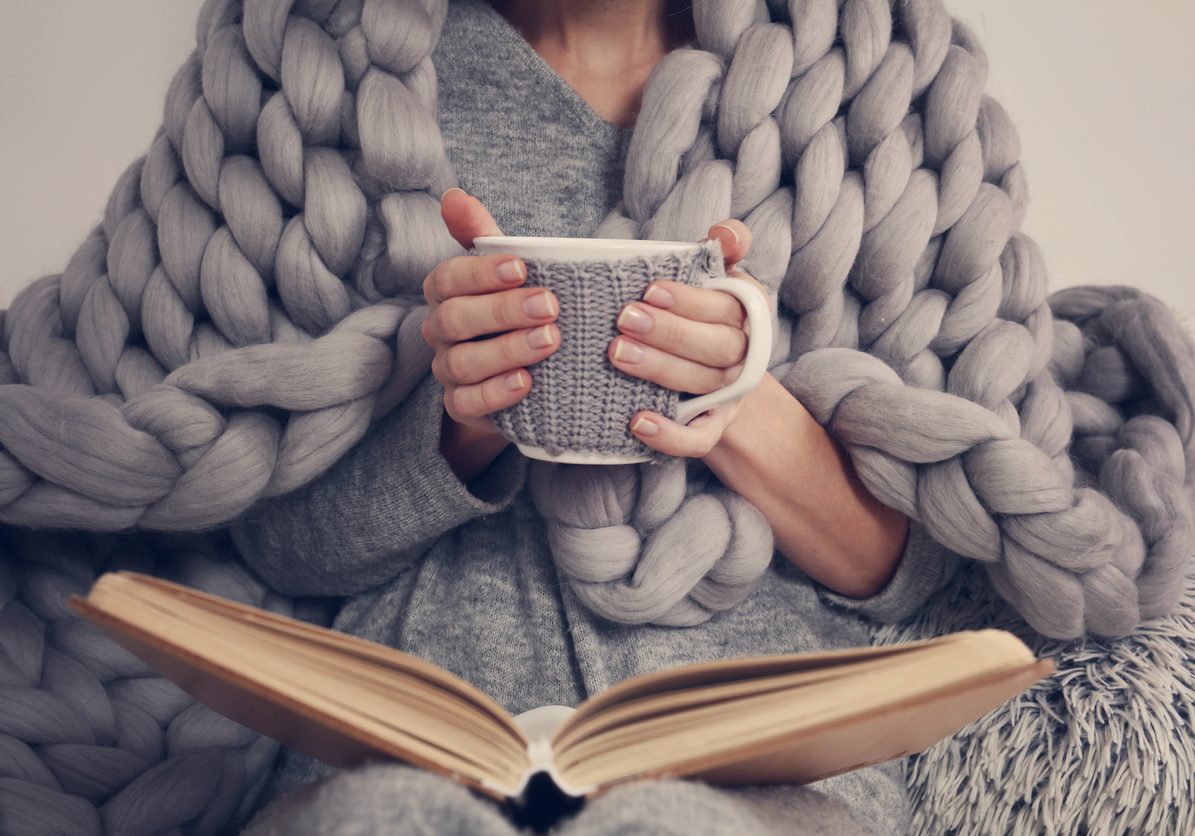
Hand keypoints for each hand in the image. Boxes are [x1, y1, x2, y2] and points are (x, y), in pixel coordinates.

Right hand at [420, 189, 560, 449]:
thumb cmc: (513, 310)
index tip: (522, 267)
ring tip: (550, 341)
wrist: (521, 374)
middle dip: (503, 311)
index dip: (481, 272)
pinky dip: (496, 393)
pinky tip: (527, 383)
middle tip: (550, 306)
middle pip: (454, 319)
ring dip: (507, 350)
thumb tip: (453, 195)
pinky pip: (467, 403)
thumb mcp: (504, 270)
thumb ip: (481, 234)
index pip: (448, 278)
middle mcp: (441, 331)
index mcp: (446, 292)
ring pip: (463, 362)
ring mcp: (448, 371)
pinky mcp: (461, 406)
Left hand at [609, 220, 768, 457]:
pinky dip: (670, 435)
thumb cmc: (703, 315)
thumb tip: (726, 232)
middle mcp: (745, 356)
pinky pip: (699, 439)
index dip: (691, 301)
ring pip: (703, 384)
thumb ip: (722, 251)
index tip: (651, 289)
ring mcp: (730, 396)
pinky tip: (637, 422)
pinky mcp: (712, 428)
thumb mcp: (715, 279)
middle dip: (670, 332)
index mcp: (750, 314)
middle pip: (718, 347)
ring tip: (617, 353)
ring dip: (660, 369)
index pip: (728, 308)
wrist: (714, 378)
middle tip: (624, 318)